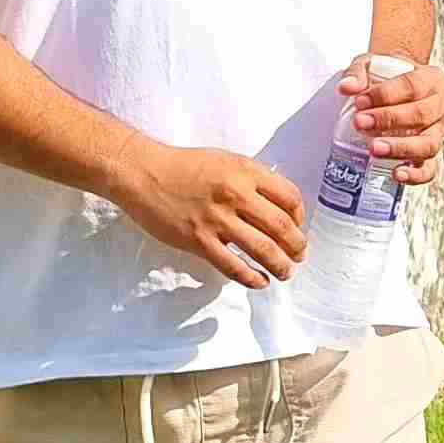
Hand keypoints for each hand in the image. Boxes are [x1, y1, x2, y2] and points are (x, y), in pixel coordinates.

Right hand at [107, 140, 306, 287]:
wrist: (143, 173)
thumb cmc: (183, 166)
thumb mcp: (225, 161)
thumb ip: (251, 180)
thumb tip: (275, 205)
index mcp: (246, 171)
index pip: (289, 197)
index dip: (300, 216)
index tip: (297, 227)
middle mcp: (236, 194)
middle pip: (281, 227)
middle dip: (297, 246)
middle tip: (300, 255)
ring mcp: (217, 219)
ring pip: (263, 249)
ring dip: (280, 265)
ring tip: (286, 273)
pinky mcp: (199, 240)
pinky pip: (233, 266)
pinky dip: (251, 278)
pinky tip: (259, 281)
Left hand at [341, 57, 443, 187]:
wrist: (399, 86)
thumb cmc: (388, 76)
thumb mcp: (372, 64)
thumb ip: (357, 72)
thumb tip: (346, 87)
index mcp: (431, 79)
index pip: (412, 86)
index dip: (386, 95)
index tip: (360, 101)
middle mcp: (440, 106)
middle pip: (421, 115)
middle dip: (389, 120)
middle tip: (361, 123)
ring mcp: (437, 132)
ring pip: (428, 144)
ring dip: (400, 148)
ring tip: (374, 149)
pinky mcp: (430, 154)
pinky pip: (430, 168)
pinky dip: (416, 174)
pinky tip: (397, 174)